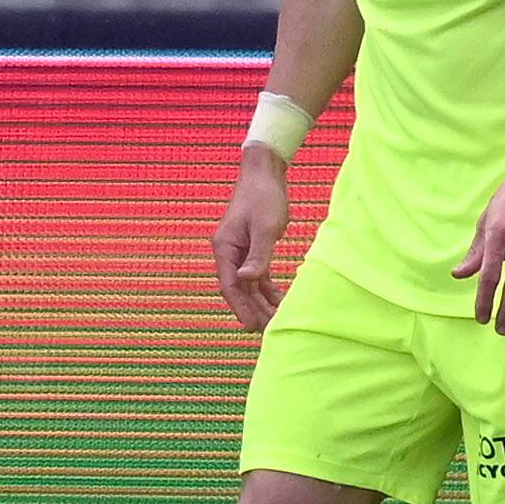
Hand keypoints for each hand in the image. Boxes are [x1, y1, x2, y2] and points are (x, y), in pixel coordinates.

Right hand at [211, 153, 289, 331]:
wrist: (265, 173)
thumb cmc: (263, 197)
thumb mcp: (264, 227)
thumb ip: (257, 255)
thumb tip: (247, 280)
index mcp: (224, 248)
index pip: (230, 284)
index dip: (240, 306)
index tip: (250, 325)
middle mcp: (229, 252)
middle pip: (238, 289)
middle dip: (252, 309)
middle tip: (266, 330)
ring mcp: (240, 251)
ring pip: (249, 284)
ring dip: (261, 302)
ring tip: (275, 321)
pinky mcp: (253, 248)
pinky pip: (258, 275)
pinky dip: (268, 289)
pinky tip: (279, 301)